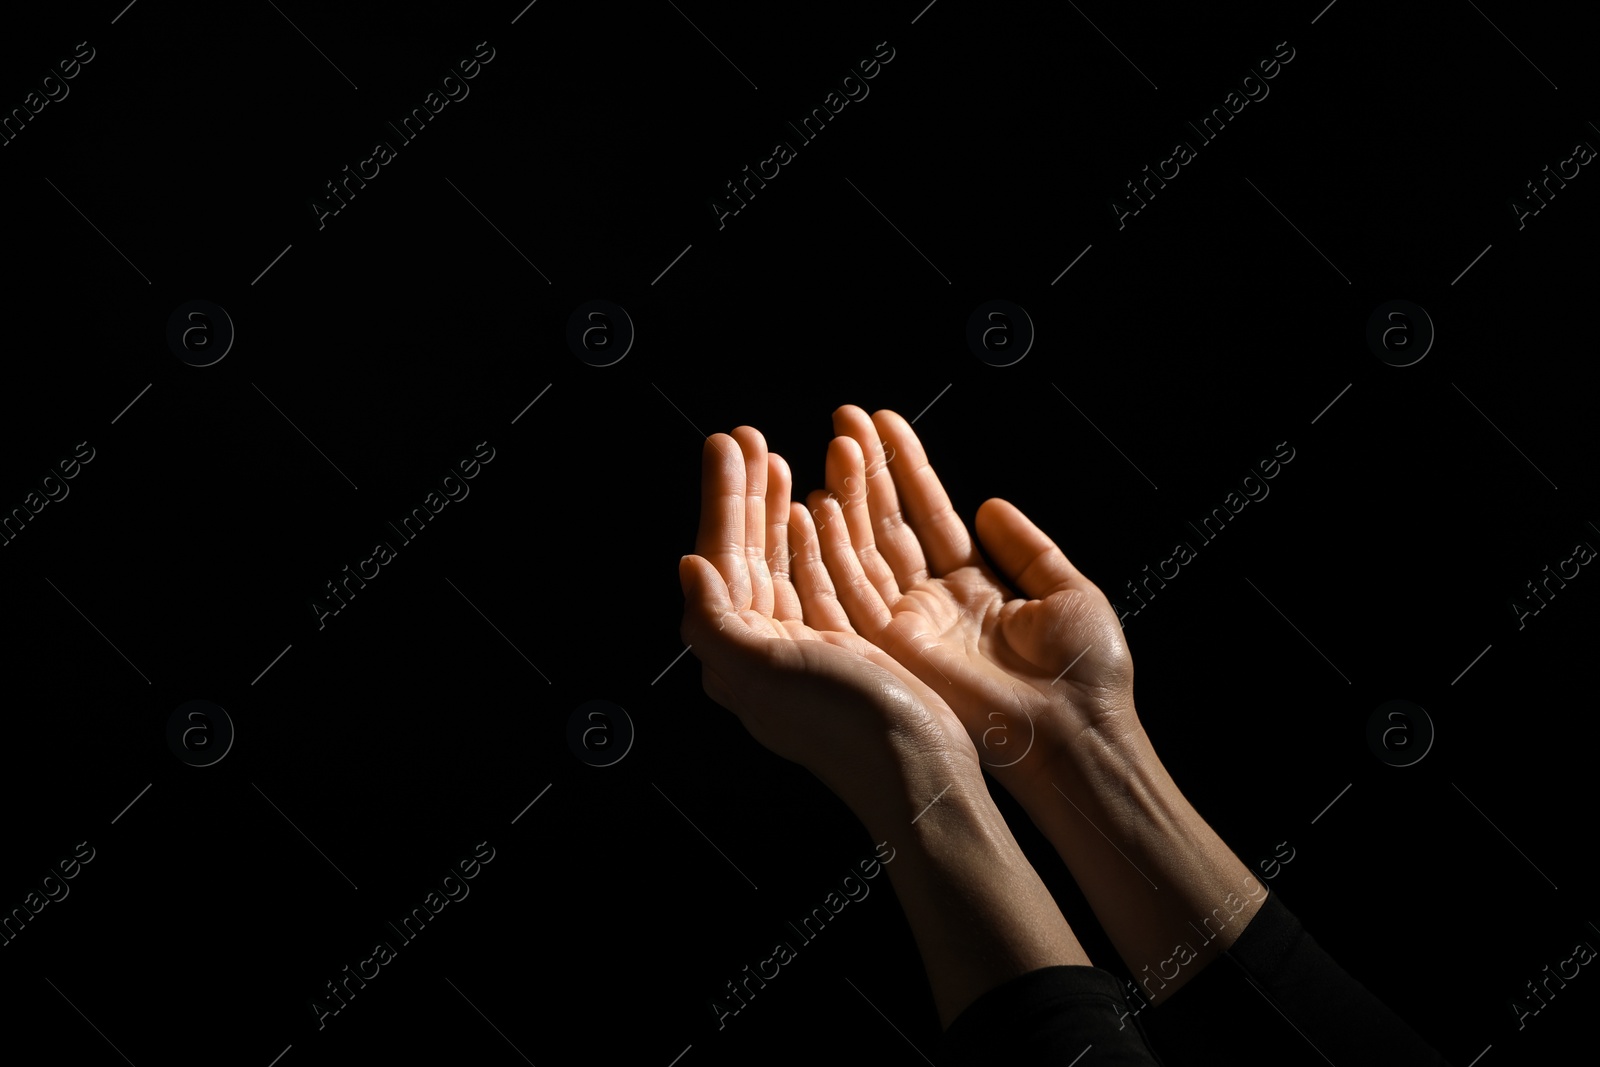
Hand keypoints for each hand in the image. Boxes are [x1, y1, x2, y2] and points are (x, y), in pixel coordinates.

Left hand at [678, 426, 980, 822]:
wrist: (916, 771)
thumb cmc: (843, 726)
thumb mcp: (763, 673)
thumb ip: (713, 620)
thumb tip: (687, 565)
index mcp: (736, 652)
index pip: (720, 556)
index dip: (723, 498)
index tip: (729, 444)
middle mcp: (763, 648)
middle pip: (747, 552)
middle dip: (746, 493)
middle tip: (749, 436)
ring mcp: (805, 646)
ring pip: (782, 560)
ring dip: (777, 508)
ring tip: (779, 458)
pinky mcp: (846, 648)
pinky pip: (820, 580)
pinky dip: (815, 540)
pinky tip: (816, 509)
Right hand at [803, 405, 1138, 794]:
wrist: (1077, 733)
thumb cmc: (1086, 674)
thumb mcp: (1067, 590)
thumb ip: (1026, 545)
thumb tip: (989, 503)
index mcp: (975, 589)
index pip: (930, 515)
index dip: (908, 469)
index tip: (884, 425)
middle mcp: (935, 605)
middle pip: (890, 524)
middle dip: (868, 470)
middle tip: (845, 418)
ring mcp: (909, 625)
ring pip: (865, 549)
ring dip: (848, 497)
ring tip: (835, 442)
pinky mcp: (891, 648)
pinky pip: (849, 591)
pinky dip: (830, 549)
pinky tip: (814, 506)